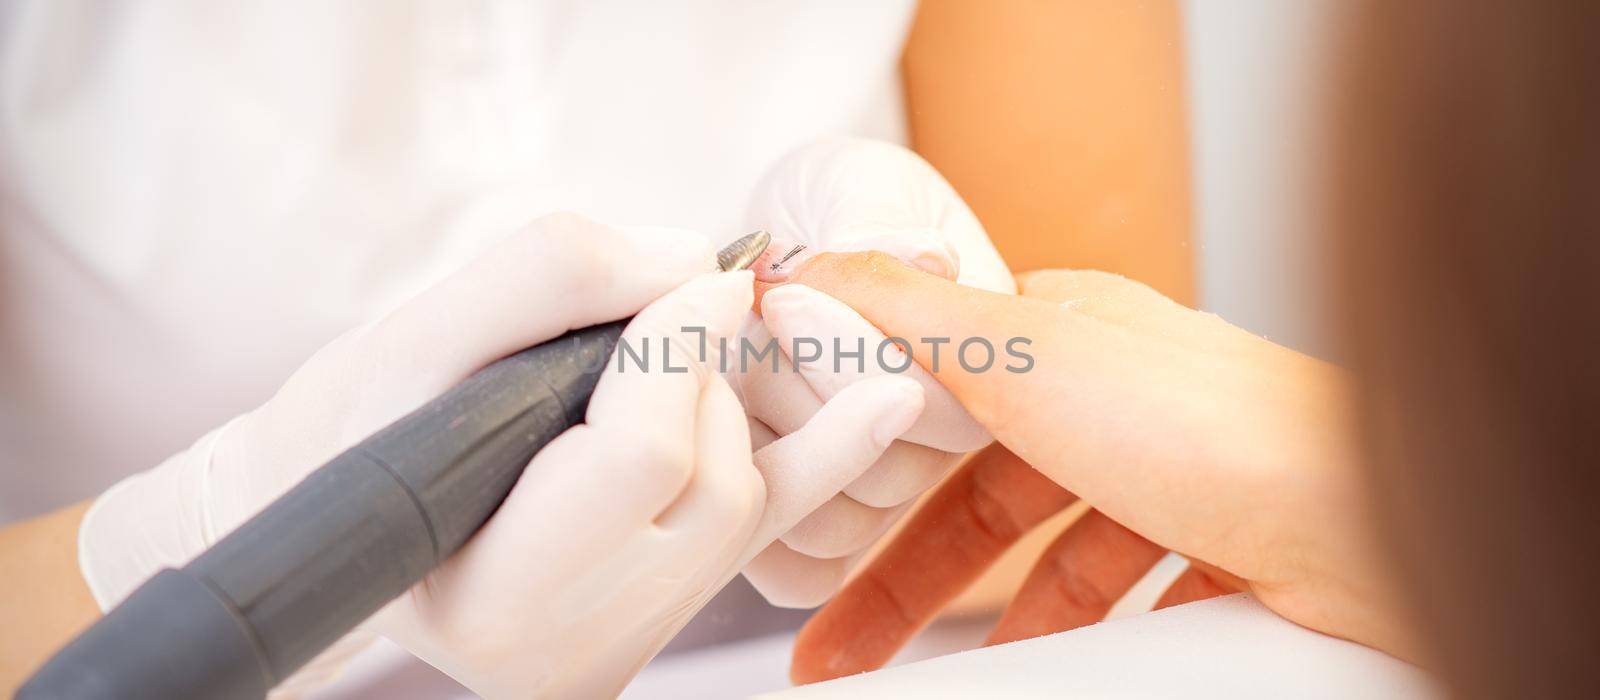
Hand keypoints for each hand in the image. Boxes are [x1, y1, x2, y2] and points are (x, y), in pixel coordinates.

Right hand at [76, 214, 928, 696]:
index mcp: (497, 592)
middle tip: (693, 306)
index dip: (683, 350)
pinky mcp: (659, 625)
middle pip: (712, 485)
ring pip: (749, 507)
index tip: (707, 276)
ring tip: (699, 345)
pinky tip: (880, 401)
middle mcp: (576, 643)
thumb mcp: (417, 333)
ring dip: (743, 404)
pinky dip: (821, 460)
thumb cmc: (354, 430)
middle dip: (714, 374)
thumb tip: (697, 264)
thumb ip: (554, 278)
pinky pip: (764, 536)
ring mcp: (626, 646)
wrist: (342, 516)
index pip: (640, 459)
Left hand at [731, 139, 1015, 606]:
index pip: (950, 393)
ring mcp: (891, 481)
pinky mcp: (830, 515)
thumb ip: (878, 222)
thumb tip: (923, 260)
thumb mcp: (858, 185)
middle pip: (891, 472)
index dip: (854, 355)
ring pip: (841, 525)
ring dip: (761, 448)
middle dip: (794, 393)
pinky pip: (806, 569)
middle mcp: (952, 429)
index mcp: (989, 348)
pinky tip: (717, 458)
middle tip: (742, 324)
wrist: (785, 234)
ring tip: (726, 371)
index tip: (782, 294)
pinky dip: (751, 528)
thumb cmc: (835, 200)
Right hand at [760, 255, 1411, 682]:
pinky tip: (1060, 669)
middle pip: (983, 496)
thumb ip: (908, 310)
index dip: (869, 464)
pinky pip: (1135, 600)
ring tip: (942, 678)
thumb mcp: (1020, 345)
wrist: (1366, 518)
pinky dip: (1090, 639)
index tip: (814, 521)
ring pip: (1056, 558)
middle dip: (905, 575)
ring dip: (996, 617)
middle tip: (844, 644)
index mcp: (1065, 334)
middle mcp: (1121, 399)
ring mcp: (1175, 476)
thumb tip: (811, 264)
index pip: (939, 398)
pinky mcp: (1223, 550)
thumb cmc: (1205, 419)